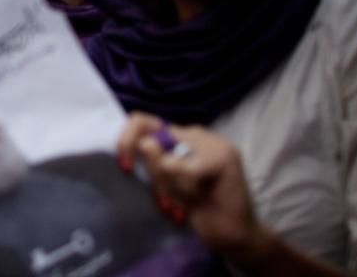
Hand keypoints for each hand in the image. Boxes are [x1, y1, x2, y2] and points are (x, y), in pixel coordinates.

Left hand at [117, 112, 265, 259]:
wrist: (231, 234)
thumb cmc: (197, 209)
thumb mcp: (165, 185)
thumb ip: (152, 163)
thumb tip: (143, 144)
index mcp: (177, 136)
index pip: (140, 122)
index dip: (125, 141)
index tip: (125, 168)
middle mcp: (192, 133)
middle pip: (149, 143)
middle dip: (155, 178)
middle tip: (168, 201)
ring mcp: (211, 141)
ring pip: (165, 159)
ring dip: (172, 189)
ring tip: (188, 201)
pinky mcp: (224, 155)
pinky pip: (185, 170)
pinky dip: (186, 190)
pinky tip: (200, 199)